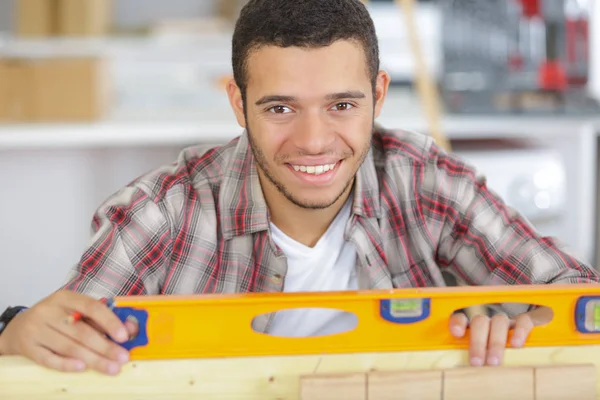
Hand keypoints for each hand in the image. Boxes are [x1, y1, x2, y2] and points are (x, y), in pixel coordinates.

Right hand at [0, 290, 137, 374]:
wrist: (18, 328)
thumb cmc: (55, 318)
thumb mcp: (74, 311)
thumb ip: (101, 319)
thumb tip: (130, 329)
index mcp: (65, 297)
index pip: (91, 307)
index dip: (109, 322)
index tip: (124, 336)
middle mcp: (48, 311)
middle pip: (81, 331)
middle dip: (105, 346)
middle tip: (123, 358)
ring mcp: (36, 330)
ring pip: (68, 347)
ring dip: (93, 359)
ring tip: (111, 368)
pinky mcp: (28, 348)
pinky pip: (49, 359)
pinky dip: (66, 364)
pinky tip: (82, 368)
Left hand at [449, 309, 539, 365]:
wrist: (537, 336)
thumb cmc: (501, 352)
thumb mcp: (485, 355)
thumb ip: (476, 357)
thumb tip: (464, 374)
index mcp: (475, 325)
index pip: (462, 317)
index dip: (458, 323)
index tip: (457, 334)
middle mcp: (490, 319)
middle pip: (480, 322)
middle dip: (477, 342)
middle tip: (476, 362)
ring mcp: (509, 319)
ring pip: (499, 322)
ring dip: (496, 342)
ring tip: (494, 361)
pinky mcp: (528, 320)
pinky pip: (523, 320)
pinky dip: (519, 332)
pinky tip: (516, 345)